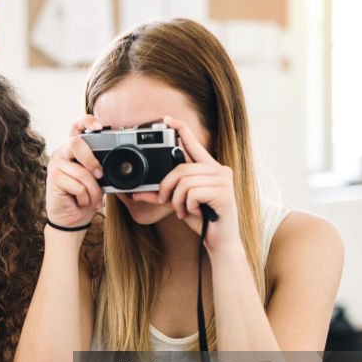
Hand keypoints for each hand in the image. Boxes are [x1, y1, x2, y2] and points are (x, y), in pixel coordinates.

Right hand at [45, 115, 105, 229]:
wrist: (72, 219)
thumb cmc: (84, 197)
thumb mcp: (97, 179)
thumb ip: (101, 166)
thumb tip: (116, 164)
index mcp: (73, 149)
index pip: (76, 126)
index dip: (86, 121)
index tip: (99, 126)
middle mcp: (61, 153)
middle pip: (77, 143)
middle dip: (92, 161)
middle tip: (100, 175)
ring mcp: (55, 165)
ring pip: (81, 172)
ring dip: (93, 190)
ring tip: (93, 198)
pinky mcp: (53, 179)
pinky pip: (77, 186)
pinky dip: (85, 197)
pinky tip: (80, 201)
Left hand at [145, 115, 241, 253]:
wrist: (219, 241)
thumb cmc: (202, 220)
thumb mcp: (178, 204)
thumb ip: (161, 195)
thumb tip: (137, 193)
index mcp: (209, 169)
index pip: (194, 143)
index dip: (180, 129)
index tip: (167, 119)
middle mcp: (219, 170)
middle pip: (180, 169)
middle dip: (167, 188)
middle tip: (169, 202)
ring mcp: (223, 180)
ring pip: (184, 182)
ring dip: (177, 201)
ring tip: (183, 210)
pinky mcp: (224, 192)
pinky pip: (192, 193)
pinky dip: (187, 206)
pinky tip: (195, 212)